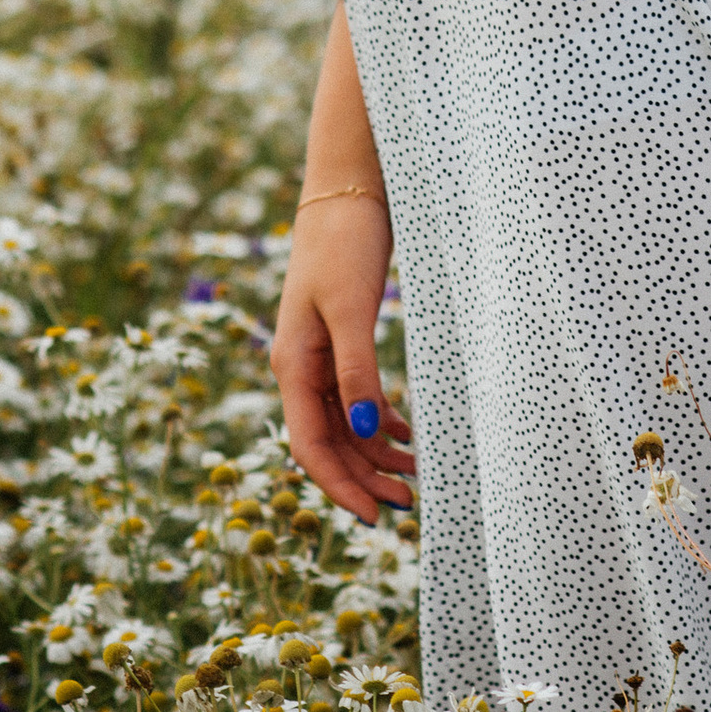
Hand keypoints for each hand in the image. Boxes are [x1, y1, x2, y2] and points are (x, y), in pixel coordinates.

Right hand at [272, 199, 414, 520]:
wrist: (346, 194)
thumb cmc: (344, 245)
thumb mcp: (350, 308)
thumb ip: (357, 371)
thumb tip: (369, 433)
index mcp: (294, 366)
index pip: (311, 448)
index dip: (341, 487)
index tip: (375, 518)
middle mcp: (300, 369)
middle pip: (328, 444)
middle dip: (364, 479)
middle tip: (409, 504)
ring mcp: (318, 357)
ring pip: (344, 425)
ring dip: (376, 455)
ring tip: (417, 477)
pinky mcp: (339, 342)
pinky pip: (354, 399)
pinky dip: (379, 423)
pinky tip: (406, 436)